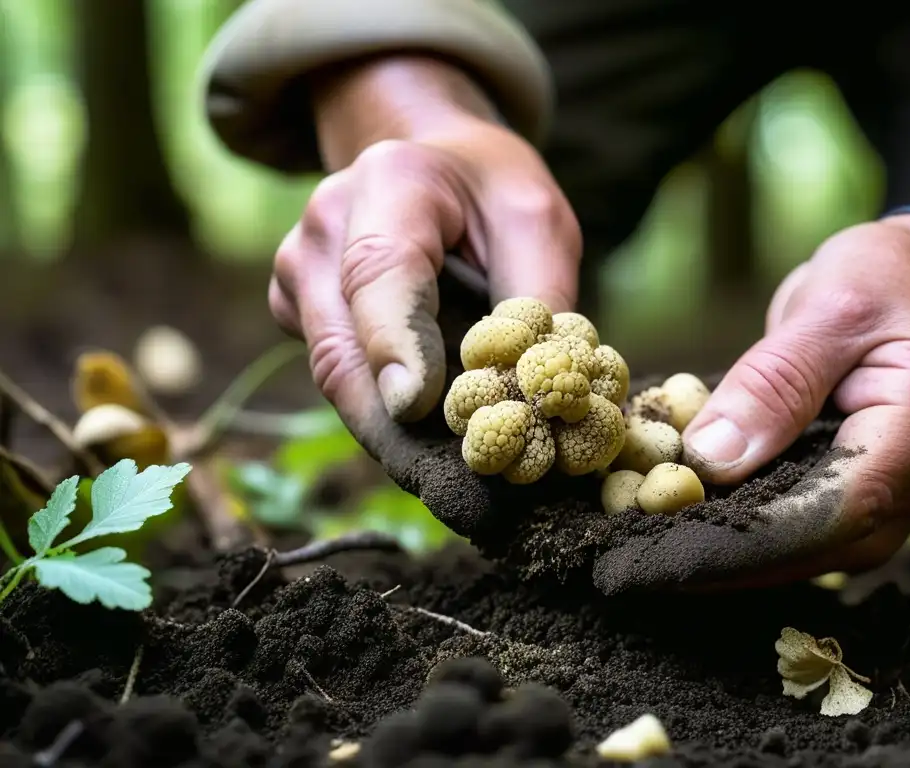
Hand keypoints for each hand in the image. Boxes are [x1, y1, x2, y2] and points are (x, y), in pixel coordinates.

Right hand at [268, 57, 580, 454]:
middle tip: (449, 486)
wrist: (431, 163)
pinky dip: (377, 412)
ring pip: (333, 372)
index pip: (380, 273)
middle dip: (392, 424)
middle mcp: (326, 225)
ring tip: (446, 478)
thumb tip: (537, 392)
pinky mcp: (297, 306)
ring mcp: (298, 267)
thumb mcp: (537, 220)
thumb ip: (537, 295)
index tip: (415, 408)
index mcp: (390, 184)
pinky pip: (334, 373)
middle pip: (342, 343)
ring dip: (386, 430)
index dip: (396, 343)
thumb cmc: (489, 192)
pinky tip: (424, 436)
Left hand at [681, 212, 909, 585]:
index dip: (754, 538)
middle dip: (738, 557)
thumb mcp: (826, 309)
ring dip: (746, 551)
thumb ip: (773, 384)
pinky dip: (763, 527)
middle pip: (828, 542)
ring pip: (824, 547)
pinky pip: (820, 524)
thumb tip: (710, 459)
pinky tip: (705, 524)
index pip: (838, 507)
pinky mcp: (882, 491)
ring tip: (666, 547)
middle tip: (651, 557)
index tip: (677, 547)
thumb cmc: (885, 278)